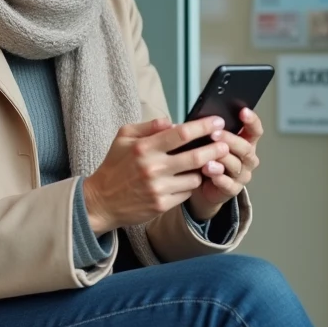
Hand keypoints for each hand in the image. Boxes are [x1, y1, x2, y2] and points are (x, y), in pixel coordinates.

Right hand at [82, 116, 229, 234]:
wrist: (102, 201)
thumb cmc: (115, 166)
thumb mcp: (123, 137)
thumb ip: (148, 126)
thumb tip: (172, 121)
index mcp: (144, 148)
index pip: (181, 134)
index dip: (203, 126)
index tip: (217, 122)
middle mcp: (153, 168)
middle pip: (195, 157)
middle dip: (215, 148)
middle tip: (225, 143)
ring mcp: (158, 188)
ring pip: (195, 177)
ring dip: (202, 170)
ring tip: (202, 164)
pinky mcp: (162, 205)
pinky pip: (187, 193)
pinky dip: (189, 185)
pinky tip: (186, 180)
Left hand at [188, 108, 262, 220]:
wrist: (203, 186)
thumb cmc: (207, 156)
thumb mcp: (210, 141)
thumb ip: (210, 130)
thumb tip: (200, 118)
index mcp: (246, 142)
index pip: (255, 130)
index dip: (251, 120)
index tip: (243, 111)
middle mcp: (248, 158)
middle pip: (245, 147)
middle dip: (229, 140)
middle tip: (213, 134)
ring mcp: (242, 174)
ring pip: (236, 165)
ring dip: (221, 159)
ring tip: (207, 157)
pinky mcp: (233, 189)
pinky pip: (228, 184)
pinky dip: (219, 178)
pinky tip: (209, 172)